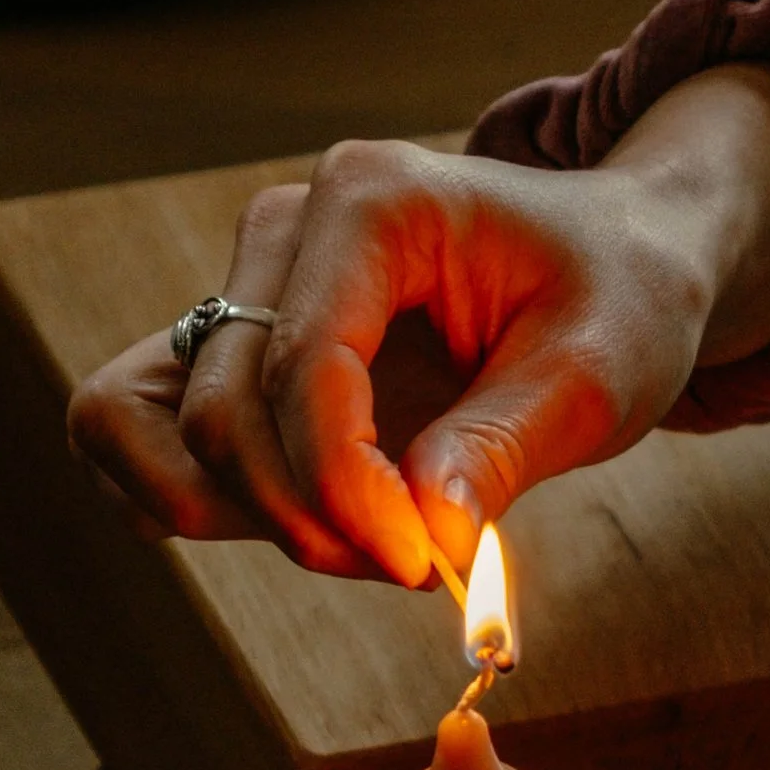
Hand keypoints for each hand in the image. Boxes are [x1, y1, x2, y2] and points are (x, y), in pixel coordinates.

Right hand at [67, 67, 769, 585]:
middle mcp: (283, 233)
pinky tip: (321, 527)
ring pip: (151, 428)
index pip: (300, 370)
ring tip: (373, 543)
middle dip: (307, 520)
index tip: (425, 567)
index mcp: (369, 202)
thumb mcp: (602, 372)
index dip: (342, 492)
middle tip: (420, 565)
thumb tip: (424, 535)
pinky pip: (150, 434)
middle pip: (218, 415)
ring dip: (251, 518)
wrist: (619, 266)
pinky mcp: (237, 349)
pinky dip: (208, 503)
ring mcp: (246, 290)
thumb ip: (505, 447)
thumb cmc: (619, 298)